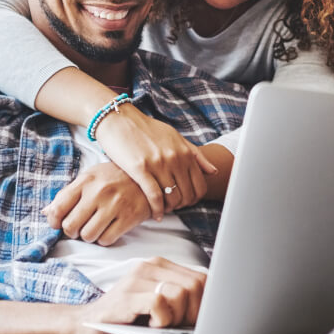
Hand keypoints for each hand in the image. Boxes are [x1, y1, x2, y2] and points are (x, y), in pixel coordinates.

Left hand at [44, 162, 151, 245]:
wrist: (148, 177)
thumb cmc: (114, 177)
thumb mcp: (90, 177)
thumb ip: (67, 194)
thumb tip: (46, 213)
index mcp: (85, 181)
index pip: (58, 208)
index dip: (54, 221)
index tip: (58, 223)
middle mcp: (98, 192)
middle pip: (70, 226)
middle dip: (72, 231)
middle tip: (79, 227)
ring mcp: (114, 205)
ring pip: (88, 235)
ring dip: (89, 236)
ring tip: (94, 228)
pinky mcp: (129, 217)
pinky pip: (106, 239)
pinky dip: (104, 239)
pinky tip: (108, 229)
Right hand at [75, 257, 206, 333]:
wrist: (87, 325)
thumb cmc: (127, 318)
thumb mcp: (158, 302)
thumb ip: (180, 296)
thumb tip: (213, 308)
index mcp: (161, 265)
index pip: (201, 277)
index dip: (206, 302)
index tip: (198, 320)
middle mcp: (149, 266)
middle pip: (195, 284)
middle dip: (194, 312)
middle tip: (179, 326)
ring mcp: (137, 278)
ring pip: (180, 293)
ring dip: (177, 317)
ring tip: (162, 325)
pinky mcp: (127, 296)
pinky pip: (159, 303)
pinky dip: (162, 320)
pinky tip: (152, 326)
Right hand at [95, 104, 215, 219]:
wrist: (120, 120)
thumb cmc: (147, 129)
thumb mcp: (175, 137)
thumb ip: (195, 154)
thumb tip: (213, 171)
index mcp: (185, 152)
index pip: (199, 186)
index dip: (194, 200)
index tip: (184, 202)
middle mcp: (175, 158)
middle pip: (187, 195)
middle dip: (181, 206)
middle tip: (172, 208)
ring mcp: (158, 163)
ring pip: (172, 198)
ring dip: (169, 209)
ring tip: (163, 210)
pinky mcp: (140, 169)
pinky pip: (154, 196)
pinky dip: (156, 209)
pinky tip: (154, 214)